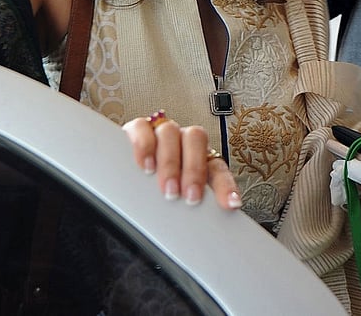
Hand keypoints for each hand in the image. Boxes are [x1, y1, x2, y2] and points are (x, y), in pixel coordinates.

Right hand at [122, 111, 242, 210]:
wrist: (130, 163)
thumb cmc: (161, 183)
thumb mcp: (180, 196)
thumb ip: (193, 206)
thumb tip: (204, 232)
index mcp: (200, 156)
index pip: (218, 166)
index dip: (226, 185)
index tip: (230, 204)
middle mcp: (183, 140)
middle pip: (196, 139)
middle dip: (194, 170)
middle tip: (189, 197)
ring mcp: (161, 132)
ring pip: (171, 132)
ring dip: (170, 162)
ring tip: (166, 187)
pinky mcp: (137, 129)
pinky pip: (142, 128)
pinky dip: (144, 146)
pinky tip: (145, 165)